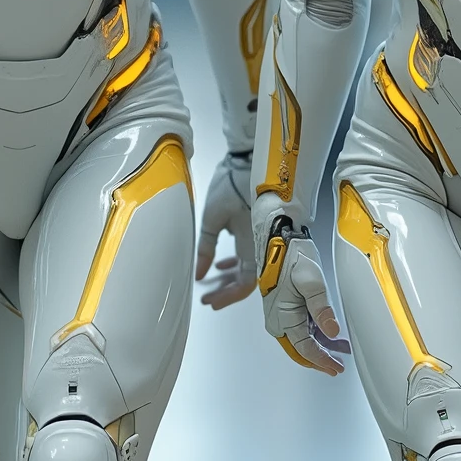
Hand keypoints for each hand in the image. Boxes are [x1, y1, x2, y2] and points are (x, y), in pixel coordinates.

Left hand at [196, 151, 255, 308]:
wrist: (247, 158)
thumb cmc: (232, 183)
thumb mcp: (211, 218)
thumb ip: (206, 249)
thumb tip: (200, 273)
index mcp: (252, 243)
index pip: (245, 283)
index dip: (229, 296)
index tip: (211, 301)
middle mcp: (261, 243)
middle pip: (247, 279)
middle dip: (226, 291)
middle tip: (208, 297)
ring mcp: (259, 236)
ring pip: (247, 268)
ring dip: (229, 278)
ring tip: (212, 284)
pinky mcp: (256, 228)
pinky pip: (248, 254)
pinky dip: (234, 263)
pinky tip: (221, 264)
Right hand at [253, 207, 349, 374]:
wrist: (278, 239)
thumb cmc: (290, 256)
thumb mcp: (312, 281)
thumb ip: (322, 309)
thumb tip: (332, 331)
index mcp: (282, 317)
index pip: (305, 348)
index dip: (321, 361)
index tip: (335, 367)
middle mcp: (278, 320)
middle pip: (300, 349)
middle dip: (319, 359)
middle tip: (337, 366)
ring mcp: (280, 315)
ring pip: (301, 340)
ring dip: (320, 347)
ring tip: (339, 351)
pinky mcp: (284, 308)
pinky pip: (300, 328)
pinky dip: (315, 334)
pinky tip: (329, 334)